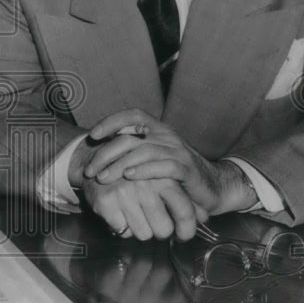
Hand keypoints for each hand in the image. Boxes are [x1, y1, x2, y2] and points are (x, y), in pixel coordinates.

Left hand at [79, 109, 256, 215]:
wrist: (212, 187)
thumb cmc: (176, 174)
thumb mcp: (154, 158)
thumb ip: (134, 150)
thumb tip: (100, 150)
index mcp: (158, 129)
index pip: (133, 115)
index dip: (111, 122)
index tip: (93, 136)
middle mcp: (167, 136)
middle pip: (130, 138)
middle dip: (105, 154)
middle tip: (90, 170)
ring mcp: (178, 151)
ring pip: (143, 151)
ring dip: (119, 165)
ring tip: (103, 177)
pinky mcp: (187, 169)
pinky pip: (164, 166)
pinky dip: (145, 170)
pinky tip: (130, 176)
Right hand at [81, 176, 204, 241]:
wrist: (94, 158)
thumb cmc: (133, 171)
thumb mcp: (160, 177)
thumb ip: (184, 197)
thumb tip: (204, 217)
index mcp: (163, 177)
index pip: (184, 211)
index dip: (186, 230)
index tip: (182, 236)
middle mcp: (146, 185)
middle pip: (164, 229)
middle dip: (159, 231)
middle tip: (152, 222)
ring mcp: (125, 194)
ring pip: (143, 234)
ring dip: (139, 229)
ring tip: (133, 213)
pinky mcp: (106, 202)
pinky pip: (122, 232)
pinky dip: (121, 227)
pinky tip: (118, 212)